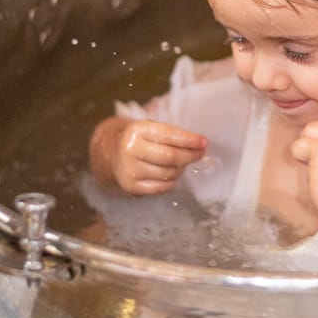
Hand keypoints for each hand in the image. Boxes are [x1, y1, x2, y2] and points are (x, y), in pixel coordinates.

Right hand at [90, 116, 206, 195]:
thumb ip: (174, 136)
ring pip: (168, 173)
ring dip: (181, 169)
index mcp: (138, 130)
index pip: (169, 135)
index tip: (204, 142)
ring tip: (182, 163)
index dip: (189, 140)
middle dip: (190, 155)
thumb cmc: (141, 140)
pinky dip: (172, 182)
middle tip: (200, 154)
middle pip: (170, 156)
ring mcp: (129, 169)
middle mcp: (131, 149)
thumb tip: (200, 146)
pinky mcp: (131, 186)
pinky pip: (162, 187)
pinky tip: (172, 174)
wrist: (112, 155)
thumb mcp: (152, 130)